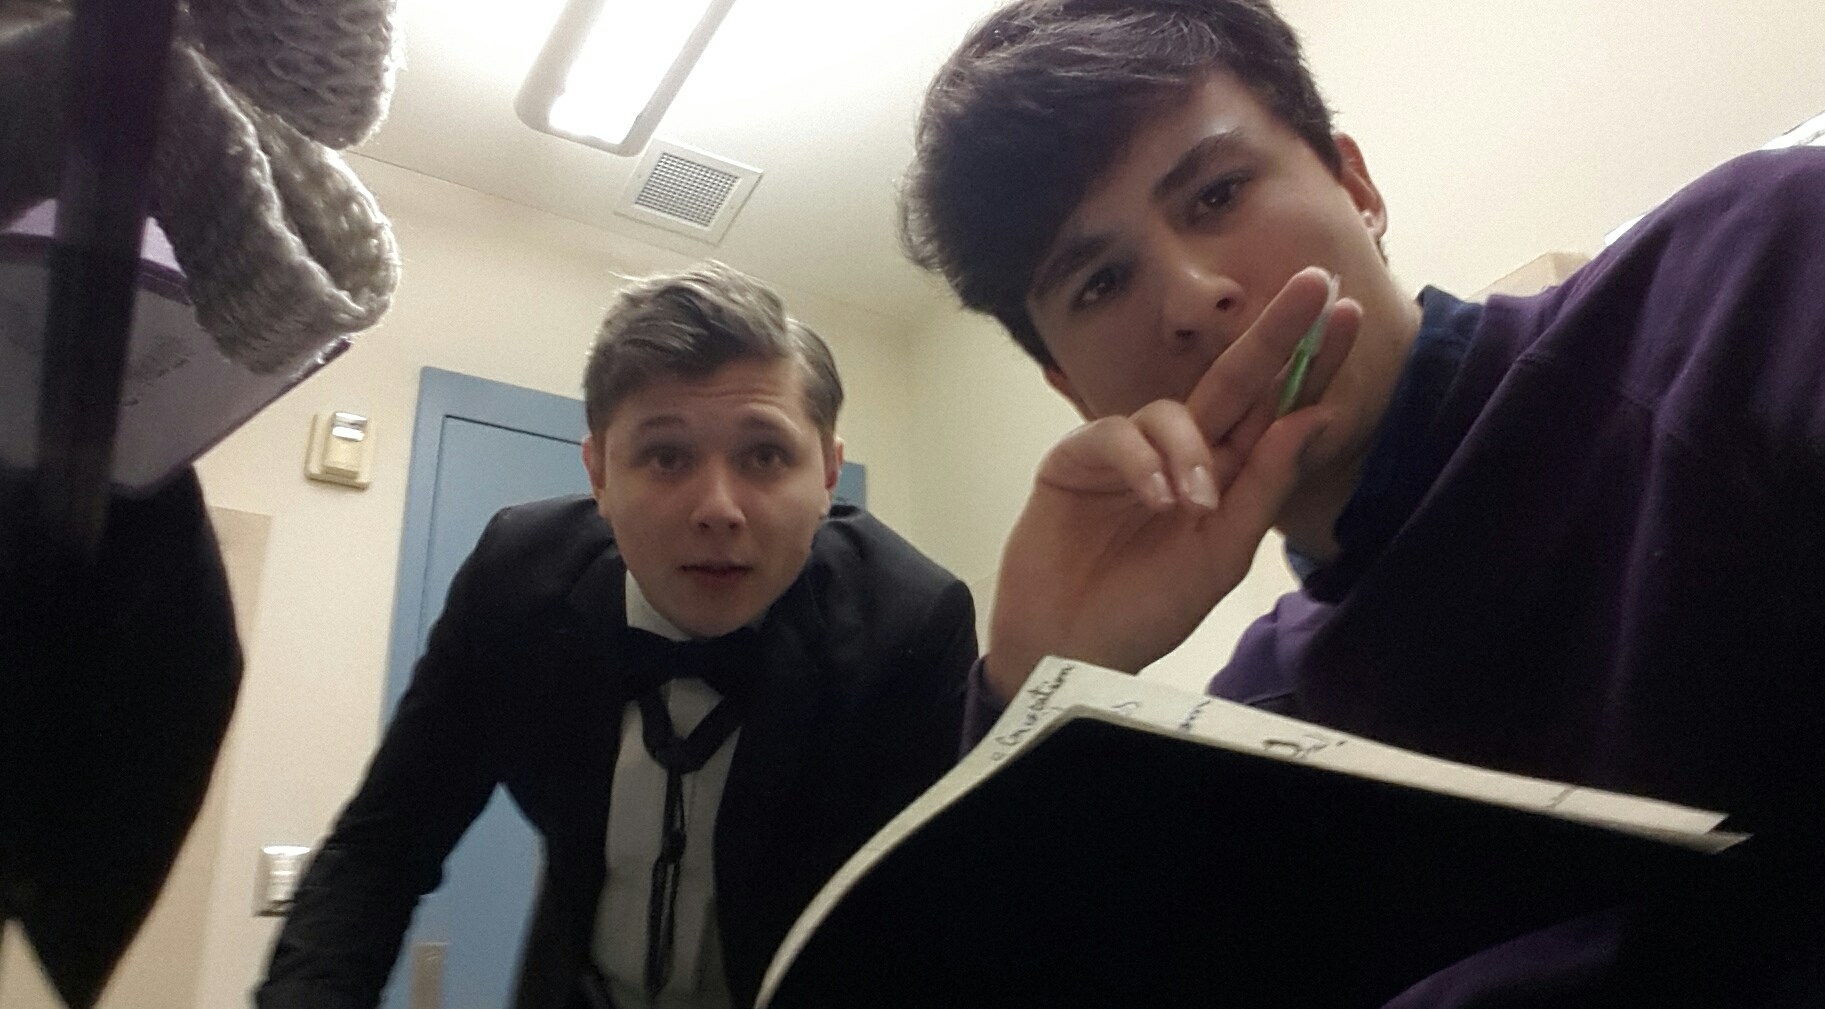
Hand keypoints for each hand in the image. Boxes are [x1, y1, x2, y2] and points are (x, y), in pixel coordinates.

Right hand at [985, 268, 1359, 700]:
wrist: (1070, 648)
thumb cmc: (1146, 610)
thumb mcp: (1221, 558)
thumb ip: (1264, 488)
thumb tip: (1314, 417)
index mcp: (1227, 478)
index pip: (1277, 411)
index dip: (1311, 365)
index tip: (1350, 315)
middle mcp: (1183, 454)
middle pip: (1235, 382)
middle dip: (1275, 335)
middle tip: (1316, 285)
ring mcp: (1130, 452)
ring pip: (1175, 411)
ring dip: (1193, 451)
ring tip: (1196, 505)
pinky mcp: (1078, 457)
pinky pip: (1117, 436)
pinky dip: (1143, 464)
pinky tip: (1156, 501)